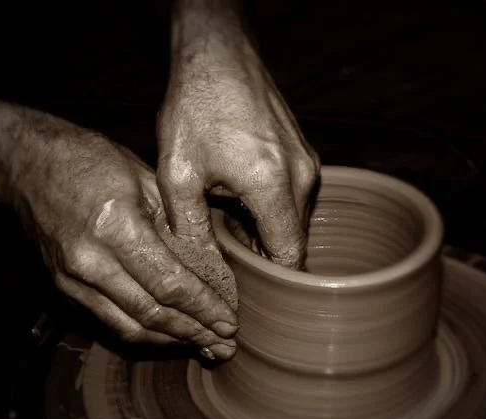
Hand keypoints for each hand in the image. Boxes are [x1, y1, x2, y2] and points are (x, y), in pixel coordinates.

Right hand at [15, 127, 237, 358]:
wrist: (27, 163)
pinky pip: (109, 319)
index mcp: (116, 227)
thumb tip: (215, 265)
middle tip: (226, 347)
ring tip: (205, 347)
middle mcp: (90, 261)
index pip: (170, 284)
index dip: (203, 309)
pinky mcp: (63, 287)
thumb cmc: (90, 160)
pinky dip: (143, 331)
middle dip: (194, 334)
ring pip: (129, 326)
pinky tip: (169, 333)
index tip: (229, 323)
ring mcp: (72, 279)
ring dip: (171, 341)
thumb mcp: (146, 179)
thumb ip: (180, 225)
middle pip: (152, 314)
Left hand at [156, 40, 319, 268]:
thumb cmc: (196, 107)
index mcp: (273, 185)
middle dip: (266, 258)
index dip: (275, 282)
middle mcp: (301, 176)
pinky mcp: (304, 153)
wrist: (218, 54)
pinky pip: (294, 196)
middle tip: (234, 268)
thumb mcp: (178, 172)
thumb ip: (191, 228)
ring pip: (295, 219)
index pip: (289, 255)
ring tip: (231, 230)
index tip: (257, 297)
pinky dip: (272, 209)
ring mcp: (308, 162)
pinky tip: (241, 201)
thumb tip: (202, 273)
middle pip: (294, 240)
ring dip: (268, 232)